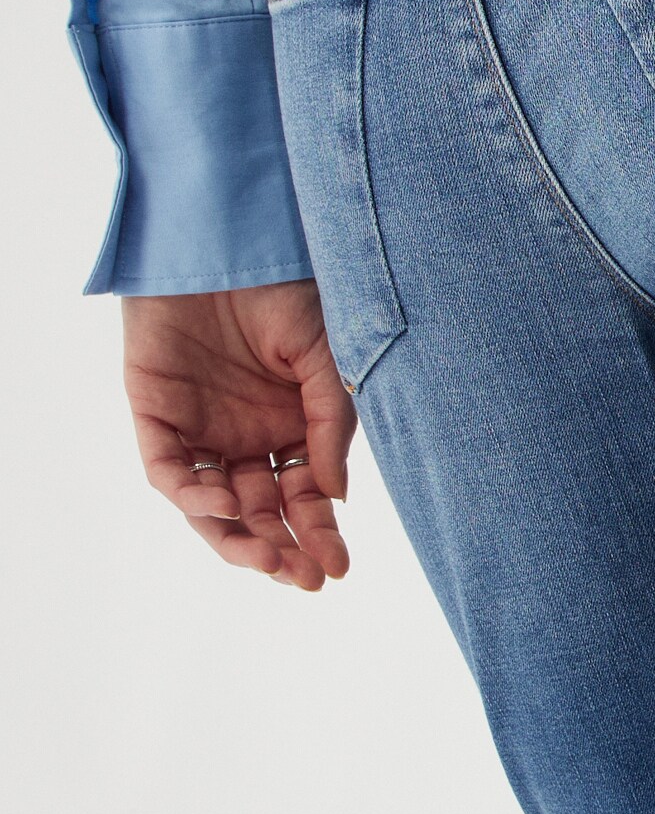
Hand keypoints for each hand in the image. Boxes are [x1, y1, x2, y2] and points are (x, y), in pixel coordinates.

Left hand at [121, 280, 354, 589]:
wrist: (231, 237)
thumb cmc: (288, 287)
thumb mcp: (330, 359)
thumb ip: (330, 427)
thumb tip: (333, 498)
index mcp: (293, 425)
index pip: (304, 496)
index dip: (320, 533)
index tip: (338, 567)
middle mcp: (246, 435)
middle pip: (260, 512)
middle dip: (282, 549)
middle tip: (304, 577)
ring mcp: (201, 427)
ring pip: (212, 505)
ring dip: (237, 538)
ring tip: (266, 559)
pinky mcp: (157, 414)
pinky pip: (170, 470)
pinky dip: (191, 494)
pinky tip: (222, 505)